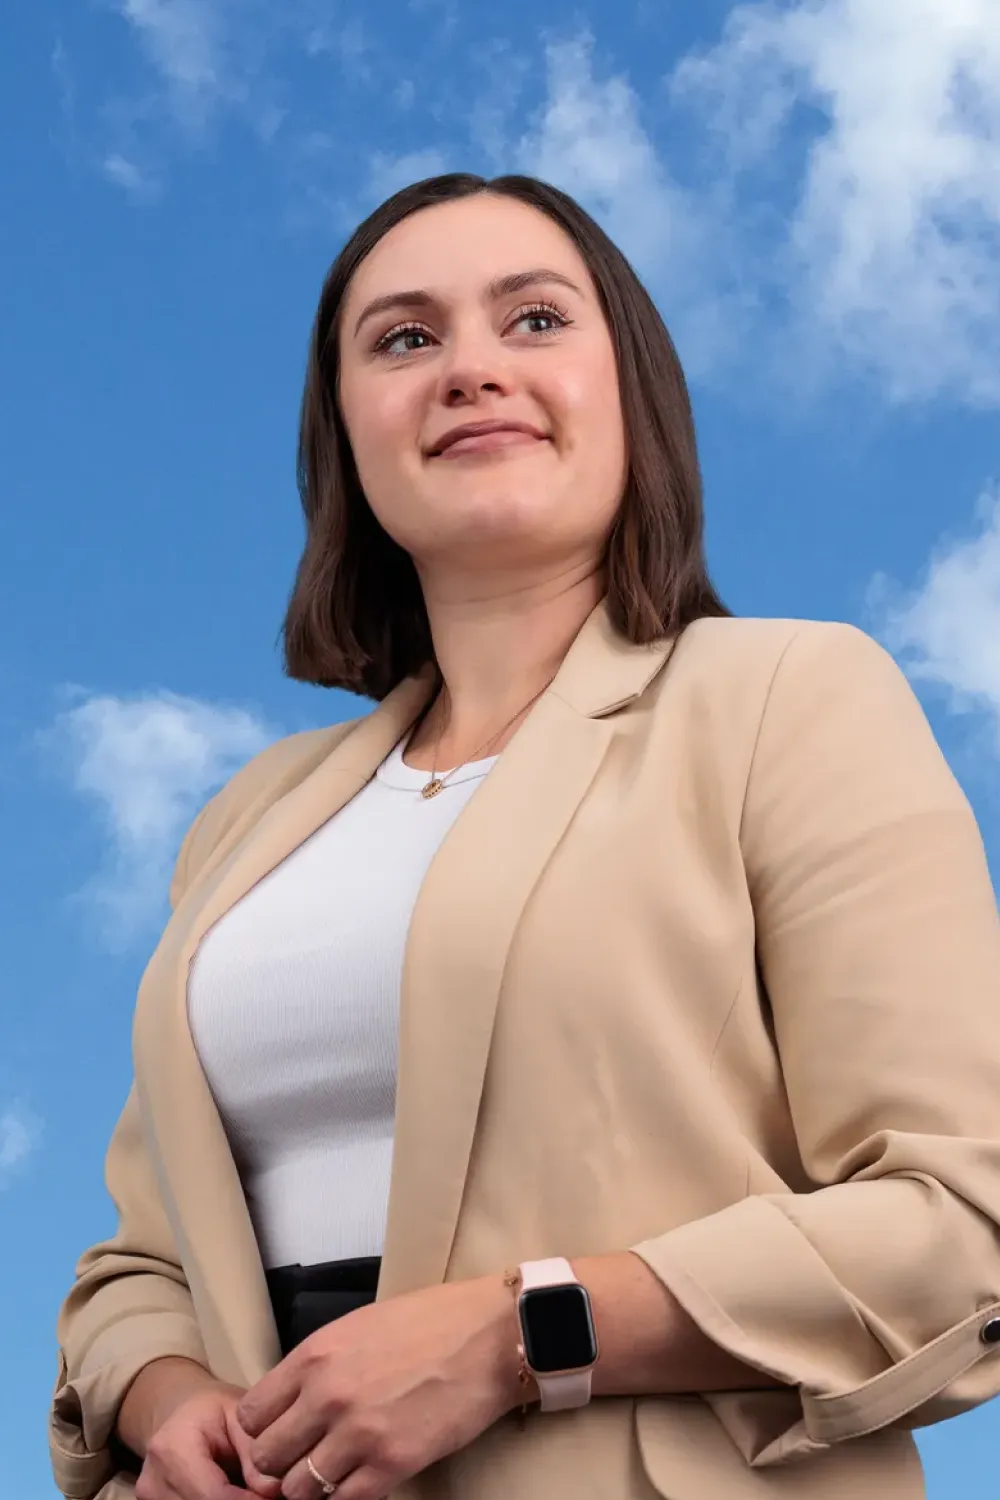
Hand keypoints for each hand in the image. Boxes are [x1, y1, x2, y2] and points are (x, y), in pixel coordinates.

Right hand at [135, 1379, 282, 1499]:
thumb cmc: (213, 1410)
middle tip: (267, 1492)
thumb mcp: (239, 1413)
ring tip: (249, 1489)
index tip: (277, 1494)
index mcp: (173, 1449)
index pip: (215, 1497)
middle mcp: (153, 1481)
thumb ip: (253, 1450)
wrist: (178, 1415)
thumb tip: (273, 1489)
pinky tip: (232, 1493)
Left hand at [236, 1276, 520, 1499]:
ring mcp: (358, 1433)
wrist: (488, 1336)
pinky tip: (361, 1481)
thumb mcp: (358, 1327)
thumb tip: (293, 1401)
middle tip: (305, 1459)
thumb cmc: (429, 1322)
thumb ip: (319, 1365)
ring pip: (299, 1490)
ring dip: (312, 1487)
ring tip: (334, 1473)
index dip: (262, 1430)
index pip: (251, 1414)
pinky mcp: (393, 1463)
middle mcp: (327, 1396)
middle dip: (281, 1464)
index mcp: (315, 1356)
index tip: (280, 1433)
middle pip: (267, 1458)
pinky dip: (347, 1499)